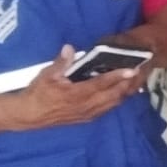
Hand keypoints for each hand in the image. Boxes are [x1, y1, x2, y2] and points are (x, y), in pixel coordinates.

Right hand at [11, 45, 142, 128]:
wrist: (28, 115)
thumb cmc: (37, 93)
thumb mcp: (46, 75)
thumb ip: (61, 62)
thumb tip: (69, 48)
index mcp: (77, 94)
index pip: (101, 84)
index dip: (117, 77)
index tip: (131, 70)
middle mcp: (86, 106)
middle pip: (113, 96)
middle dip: (126, 85)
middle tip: (137, 73)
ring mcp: (87, 114)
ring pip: (111, 104)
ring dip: (123, 93)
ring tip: (133, 82)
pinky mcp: (86, 118)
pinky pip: (106, 110)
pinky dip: (115, 101)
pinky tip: (118, 94)